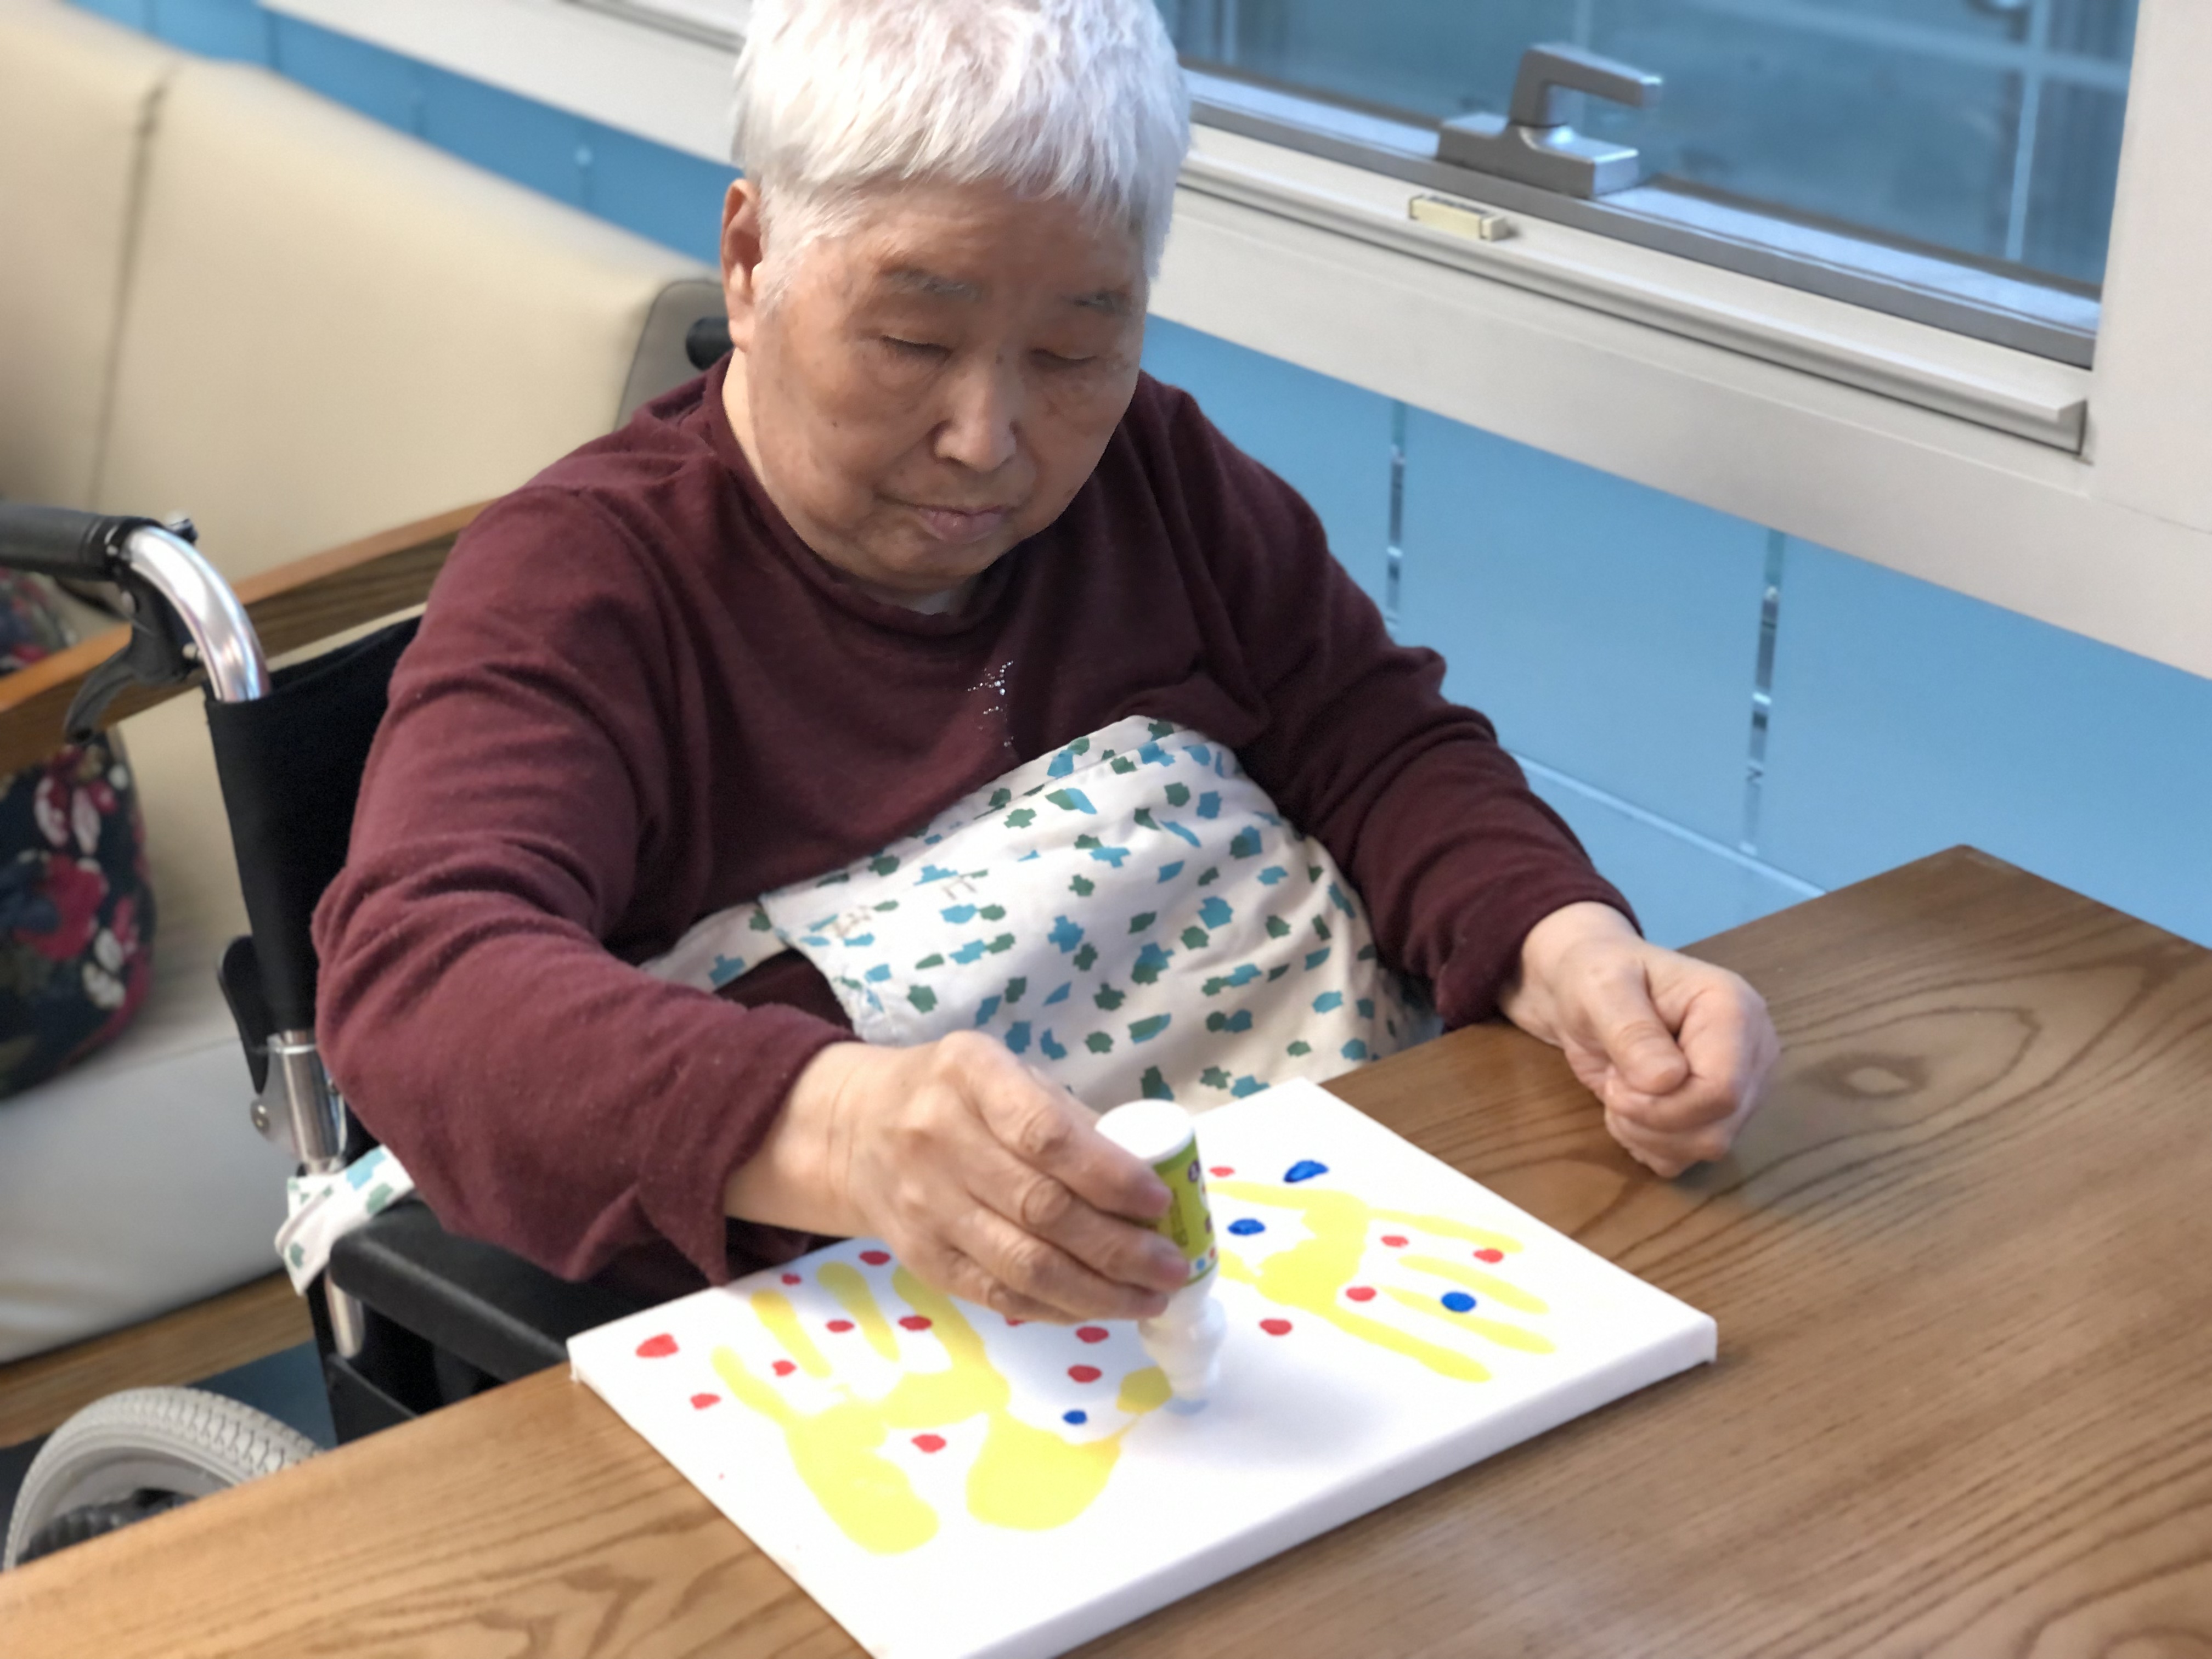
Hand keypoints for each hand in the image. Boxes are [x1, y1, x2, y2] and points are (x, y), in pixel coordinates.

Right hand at [724, 1031, 1187, 1322]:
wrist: (855, 1131)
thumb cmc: (955, 1097)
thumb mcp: (1005, 1075)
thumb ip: (1068, 1120)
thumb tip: (1154, 1177)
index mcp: (970, 1076)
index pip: (1047, 1135)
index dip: (1110, 1176)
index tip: (1160, 1202)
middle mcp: (939, 1139)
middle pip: (1041, 1210)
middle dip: (1120, 1248)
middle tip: (1173, 1266)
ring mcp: (925, 1206)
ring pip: (1023, 1266)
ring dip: (1098, 1292)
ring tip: (1150, 1298)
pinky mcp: (922, 1258)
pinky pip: (998, 1295)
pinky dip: (1056, 1307)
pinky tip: (1098, 1308)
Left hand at [1500, 902, 1778, 1176]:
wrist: (1588, 991)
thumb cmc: (1596, 977)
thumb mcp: (1600, 989)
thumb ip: (1631, 1031)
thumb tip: (1666, 1081)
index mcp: (1735, 1009)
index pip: (1721, 1090)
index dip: (1662, 1106)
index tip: (1616, 1083)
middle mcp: (1752, 1052)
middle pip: (1717, 1128)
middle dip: (1650, 1121)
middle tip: (1615, 1083)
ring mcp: (1741, 1087)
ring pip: (1706, 1147)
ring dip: (1646, 1134)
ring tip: (1621, 1091)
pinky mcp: (1720, 1114)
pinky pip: (1690, 1157)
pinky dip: (1650, 1144)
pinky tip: (1632, 1110)